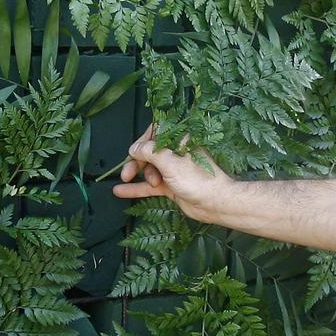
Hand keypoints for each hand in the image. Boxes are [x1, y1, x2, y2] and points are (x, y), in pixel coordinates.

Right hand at [112, 123, 238, 223]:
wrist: (215, 203)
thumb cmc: (197, 179)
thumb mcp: (170, 162)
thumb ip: (149, 152)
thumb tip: (133, 149)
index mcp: (179, 140)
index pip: (155, 132)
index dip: (142, 141)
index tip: (134, 152)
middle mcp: (175, 152)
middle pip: (148, 152)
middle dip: (137, 162)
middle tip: (127, 173)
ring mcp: (172, 169)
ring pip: (148, 168)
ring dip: (142, 176)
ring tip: (149, 185)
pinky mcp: (170, 185)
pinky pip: (149, 185)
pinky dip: (136, 188)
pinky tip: (120, 191)